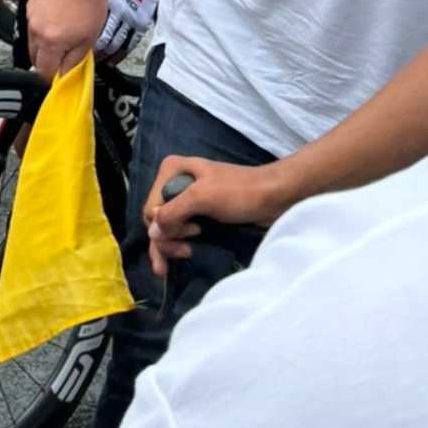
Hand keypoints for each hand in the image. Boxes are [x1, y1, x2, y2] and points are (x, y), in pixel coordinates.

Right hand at [26, 0, 108, 77]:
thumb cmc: (89, 2)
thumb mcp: (89, 38)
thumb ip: (75, 60)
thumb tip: (65, 75)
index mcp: (51, 43)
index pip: (44, 71)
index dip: (53, 77)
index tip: (60, 75)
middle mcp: (36, 32)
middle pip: (34, 59)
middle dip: (47, 62)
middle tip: (62, 56)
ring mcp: (30, 18)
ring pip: (32, 42)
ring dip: (44, 45)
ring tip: (61, 35)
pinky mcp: (29, 7)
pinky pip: (32, 26)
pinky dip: (41, 29)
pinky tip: (56, 20)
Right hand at [144, 158, 289, 277]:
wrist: (275, 196)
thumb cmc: (240, 192)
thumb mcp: (202, 198)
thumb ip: (173, 213)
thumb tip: (151, 233)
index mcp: (171, 170)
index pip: (151, 207)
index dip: (165, 225)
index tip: (192, 233)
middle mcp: (175, 182)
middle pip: (156, 219)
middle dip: (165, 238)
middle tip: (185, 253)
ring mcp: (187, 198)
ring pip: (166, 226)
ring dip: (170, 245)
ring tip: (184, 257)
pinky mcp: (200, 212)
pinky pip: (179, 230)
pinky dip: (177, 243)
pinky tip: (181, 254)